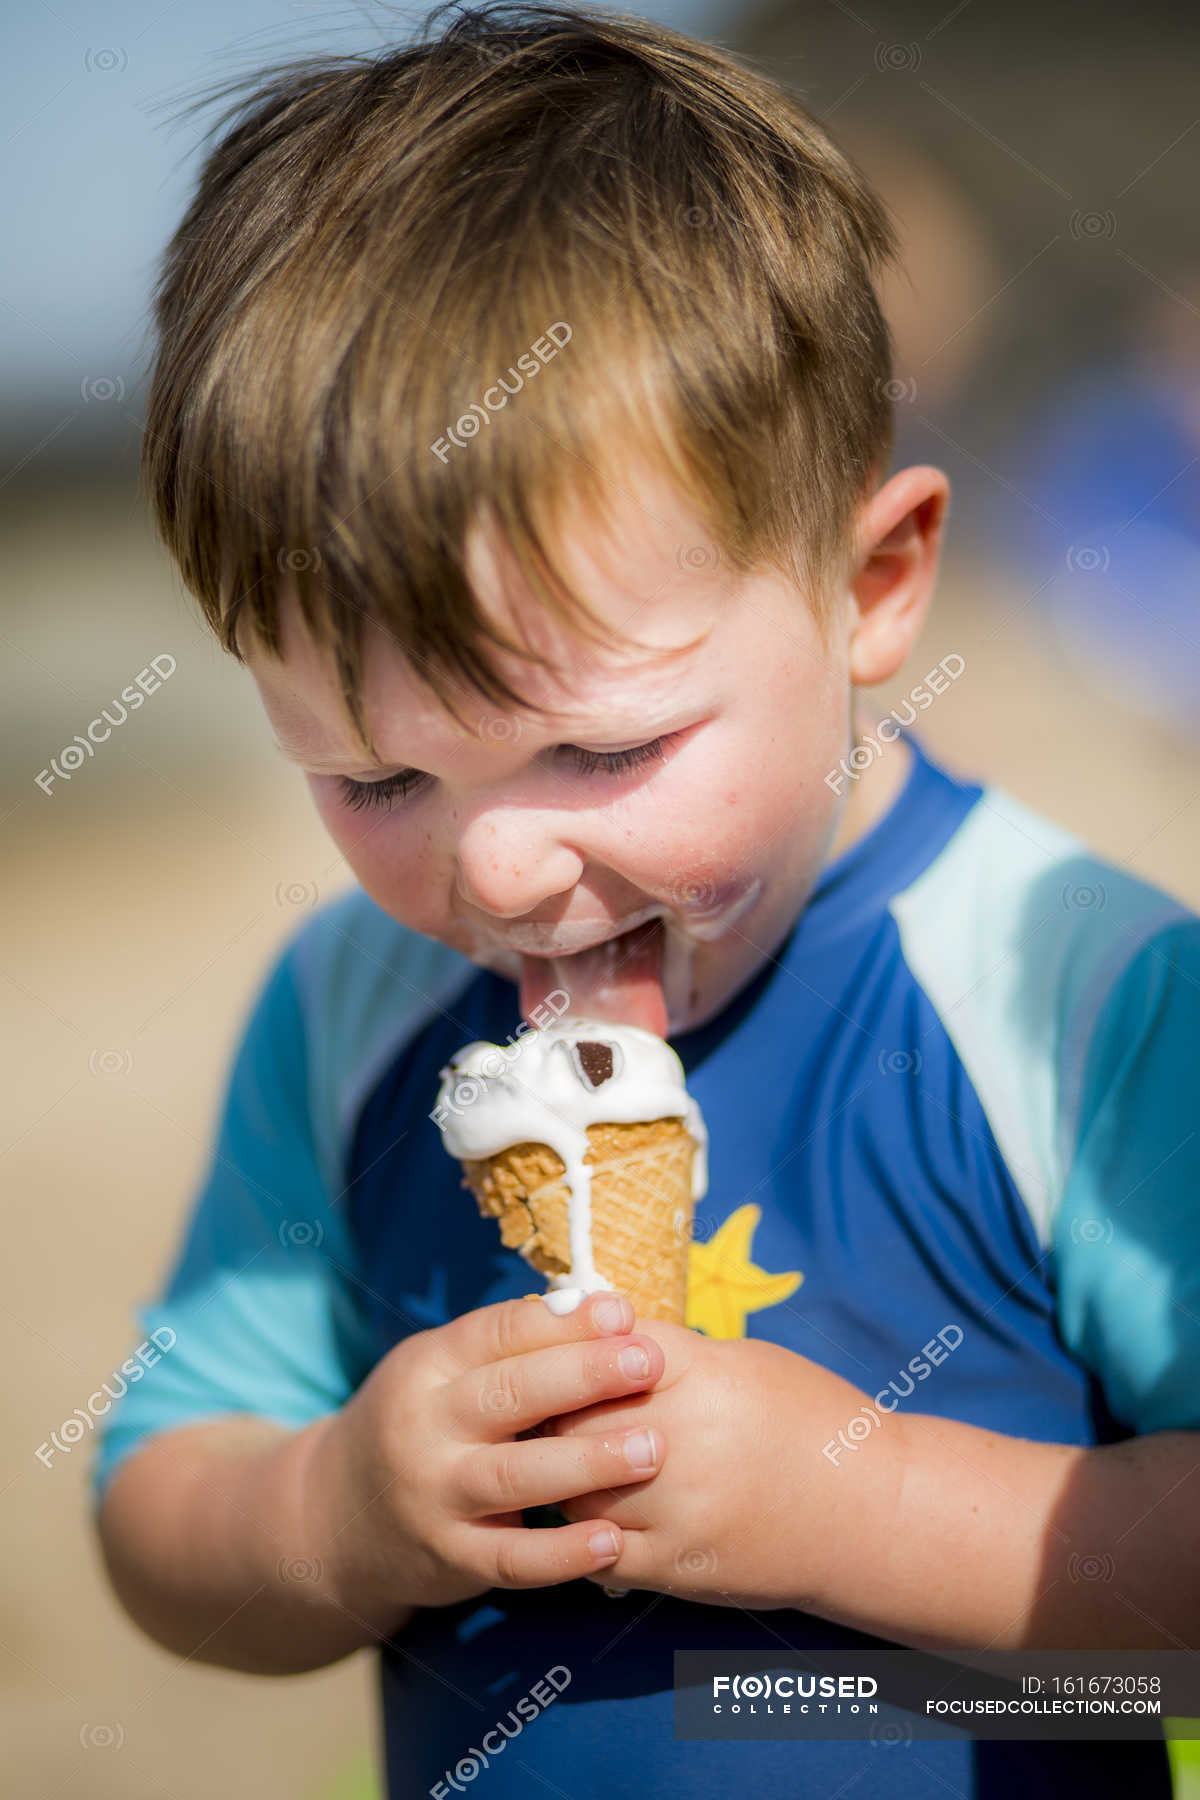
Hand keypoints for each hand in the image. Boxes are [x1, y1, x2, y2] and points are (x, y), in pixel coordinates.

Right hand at [299, 1291, 672, 1620]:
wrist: (338, 1517)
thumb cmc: (422, 1423)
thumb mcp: (442, 1370)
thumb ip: (508, 1347)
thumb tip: (595, 1308)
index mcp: (429, 1365)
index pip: (499, 1333)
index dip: (564, 1323)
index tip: (623, 1313)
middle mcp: (425, 1427)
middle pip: (510, 1395)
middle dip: (585, 1375)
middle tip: (648, 1362)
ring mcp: (435, 1496)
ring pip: (516, 1476)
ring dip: (588, 1462)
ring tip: (651, 1449)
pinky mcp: (450, 1558)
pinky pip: (513, 1560)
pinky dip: (563, 1555)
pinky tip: (614, 1541)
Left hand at [544, 1328, 904, 1611]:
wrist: (871, 1513)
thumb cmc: (812, 1420)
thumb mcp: (746, 1361)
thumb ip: (673, 1354)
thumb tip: (604, 1339)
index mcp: (703, 1376)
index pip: (603, 1352)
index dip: (575, 1350)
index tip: (561, 1350)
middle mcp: (683, 1441)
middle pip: (576, 1418)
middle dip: (555, 1410)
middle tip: (541, 1404)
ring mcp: (678, 1510)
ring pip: (574, 1487)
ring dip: (560, 1471)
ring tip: (560, 1457)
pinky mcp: (677, 1566)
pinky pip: (598, 1548)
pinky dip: (583, 1529)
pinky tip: (590, 1509)